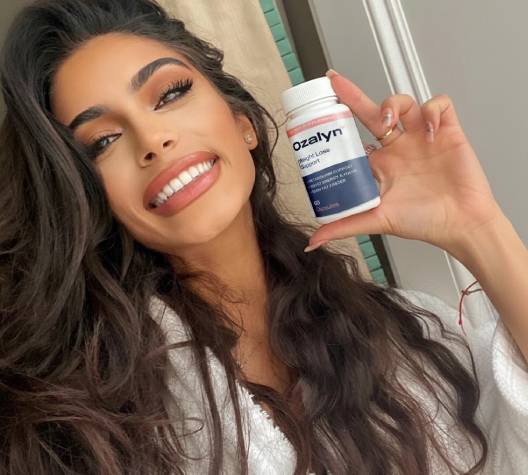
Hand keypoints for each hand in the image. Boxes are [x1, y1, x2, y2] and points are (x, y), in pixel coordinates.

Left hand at [307, 71, 503, 254]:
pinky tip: (428, 130)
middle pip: (373, 112)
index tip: (321, 107)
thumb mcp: (376, 220)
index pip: (354, 135)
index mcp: (380, 164)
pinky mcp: (448, 132)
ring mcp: (421, 138)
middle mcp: (398, 147)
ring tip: (390, 119)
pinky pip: (440, 105)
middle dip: (354, 95)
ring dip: (394, 102)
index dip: (340, 121)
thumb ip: (344, 226)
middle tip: (337, 84)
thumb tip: (313, 241)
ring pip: (404, 102)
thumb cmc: (423, 221)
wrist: (461, 224)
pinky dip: (433, 110)